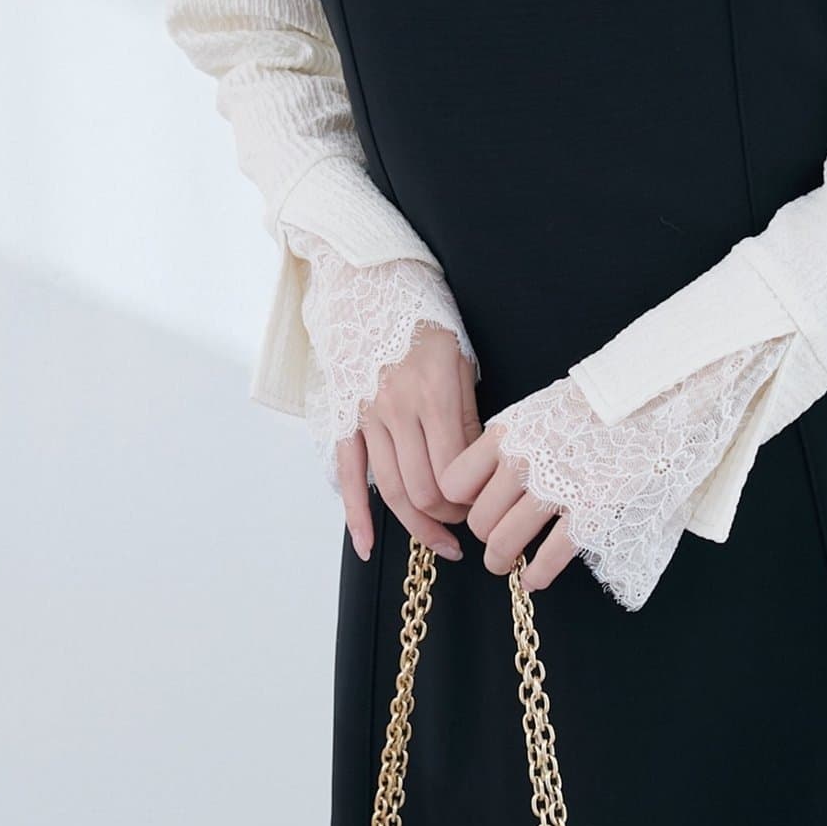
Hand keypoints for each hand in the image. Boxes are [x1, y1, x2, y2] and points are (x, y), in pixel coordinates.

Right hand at [338, 326, 479, 563]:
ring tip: (439, 541)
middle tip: (466, 522)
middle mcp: (396, 410)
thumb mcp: (460, 359)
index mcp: (432, 394)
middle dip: (448, 516)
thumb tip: (475, 467)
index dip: (470, 499)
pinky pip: (348, 474)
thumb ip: (467, 416)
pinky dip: (356, 515)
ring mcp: (365, 416)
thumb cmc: (424, 315)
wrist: (369, 281)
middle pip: (422, 490)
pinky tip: (368, 544)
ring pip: (390, 490)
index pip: (452, 472)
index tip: (483, 503)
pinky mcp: (343, 417)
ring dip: (416, 524)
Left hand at [440, 423, 579, 593]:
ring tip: (506, 564)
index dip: (463, 500)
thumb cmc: (590, 408)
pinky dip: (536, 575)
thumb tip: (481, 477)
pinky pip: (548, 557)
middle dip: (485, 535)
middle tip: (496, 537)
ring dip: (501, 561)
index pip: (455, 483)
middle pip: (479, 519)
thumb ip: (507, 442)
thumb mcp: (537, 411)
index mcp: (507, 435)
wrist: (647, 401)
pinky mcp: (589, 512)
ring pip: (504, 543)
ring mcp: (556, 490)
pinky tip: (534, 579)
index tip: (476, 504)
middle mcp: (524, 463)